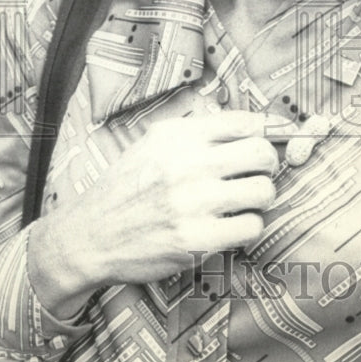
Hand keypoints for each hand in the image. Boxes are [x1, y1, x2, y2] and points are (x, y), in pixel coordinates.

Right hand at [27, 110, 292, 318]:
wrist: (91, 234)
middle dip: (269, 164)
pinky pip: (252, 226)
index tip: (264, 142)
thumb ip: (194, 130)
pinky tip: (232, 225)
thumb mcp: (153, 143)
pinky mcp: (198, 240)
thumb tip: (244, 123)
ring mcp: (194, 203)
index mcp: (179, 136)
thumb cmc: (127, 187)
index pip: (245, 122)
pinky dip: (248, 226)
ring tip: (246, 201)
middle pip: (263, 153)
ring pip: (264, 191)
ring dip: (261, 197)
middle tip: (259, 173)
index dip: (264, 132)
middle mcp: (188, 164)